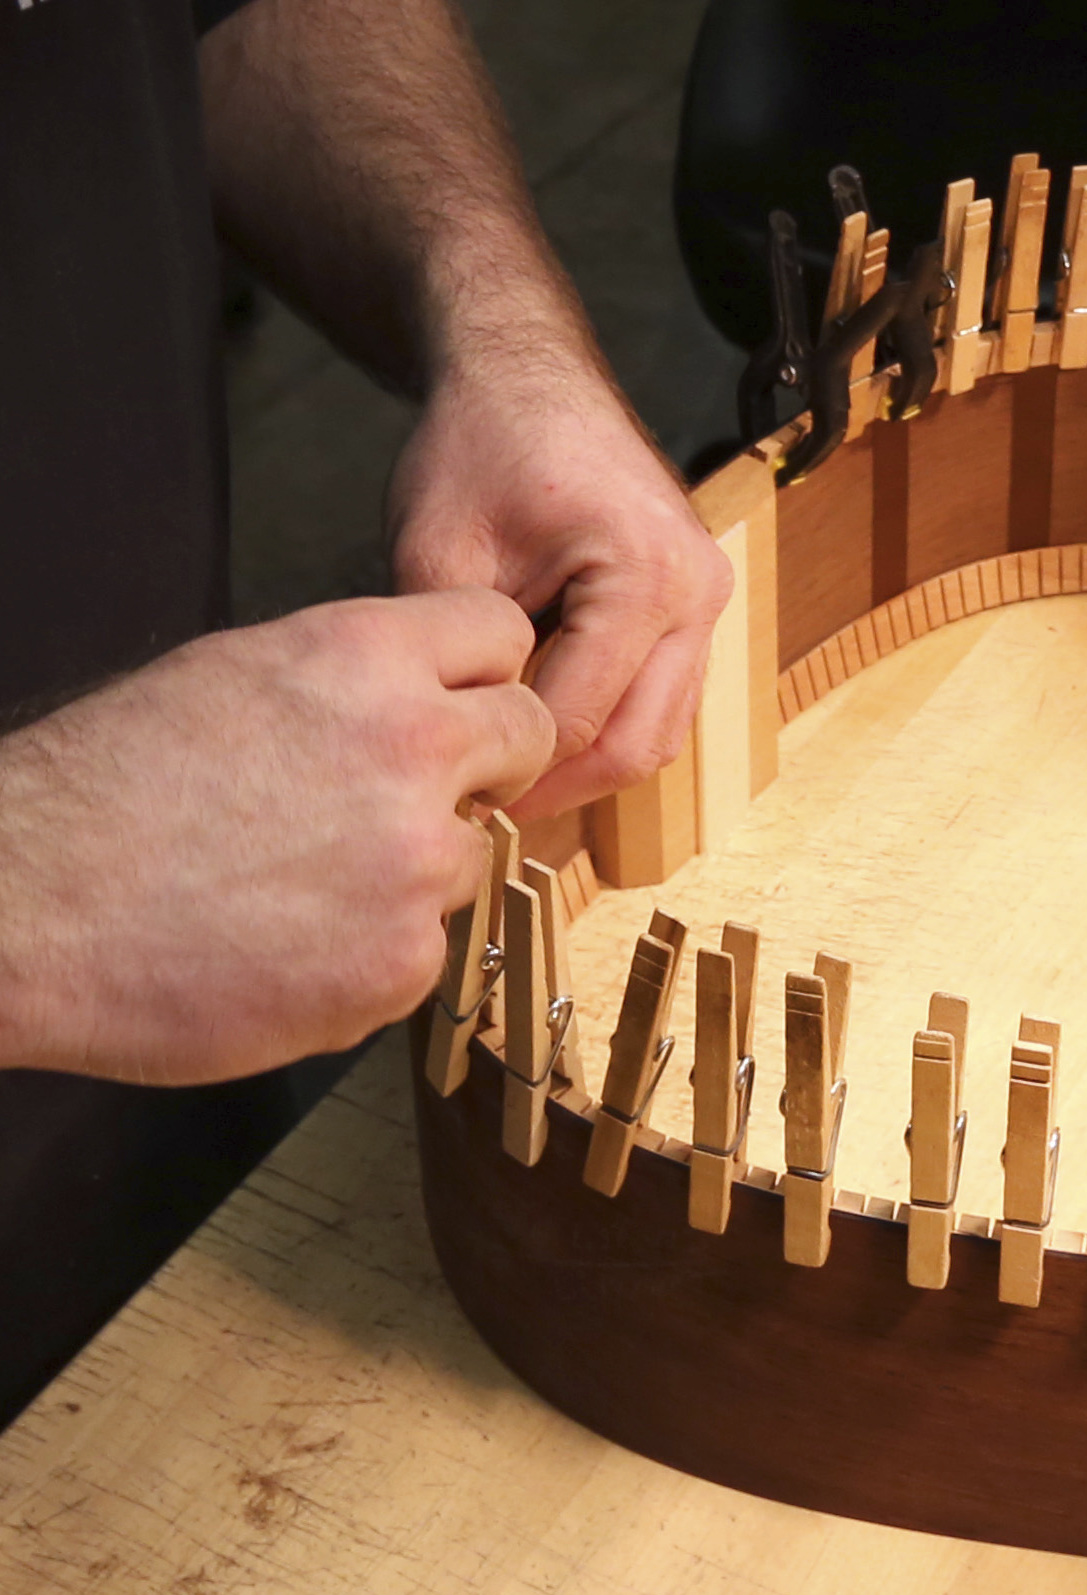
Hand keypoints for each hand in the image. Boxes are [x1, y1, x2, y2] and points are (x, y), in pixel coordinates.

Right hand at [0, 592, 552, 1082]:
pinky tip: (285, 946)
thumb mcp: (232, 678)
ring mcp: (415, 860)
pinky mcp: (399, 961)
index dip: (480, 675)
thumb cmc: (97, 796)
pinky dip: (369, 954)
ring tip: (299, 886)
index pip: (501, 633)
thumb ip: (352, 680)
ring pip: (471, 854)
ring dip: (413, 871)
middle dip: (484, 765)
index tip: (459, 704)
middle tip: (404, 799)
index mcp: (363, 658)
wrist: (21, 909)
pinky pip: (424, 949)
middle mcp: (412, 746)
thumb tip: (421, 693)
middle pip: (528, 737)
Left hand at [390, 337, 728, 819]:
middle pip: (643, 742)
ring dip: (588, 763)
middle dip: (560, 787)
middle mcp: (697, 592)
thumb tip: (447, 752)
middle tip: (478, 811)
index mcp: (646, 576)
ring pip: (662, 728)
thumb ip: (455, 659)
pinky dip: (606, 724)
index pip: (582, 717)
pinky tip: (537, 731)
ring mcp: (706, 597)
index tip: (445, 795)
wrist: (527, 374)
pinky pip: (660, 694)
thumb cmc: (485, 441)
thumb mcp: (440, 552)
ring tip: (505, 779)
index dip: (511, 767)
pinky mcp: (689, 602)